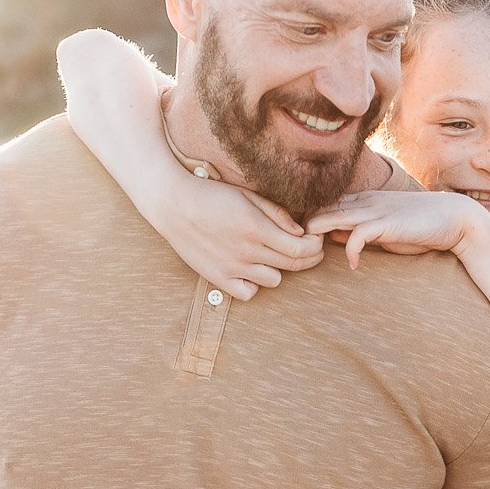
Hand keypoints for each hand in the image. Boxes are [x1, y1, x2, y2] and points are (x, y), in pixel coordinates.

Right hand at [153, 170, 323, 300]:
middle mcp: (247, 251)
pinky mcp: (218, 279)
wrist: (173, 205)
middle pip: (292, 265)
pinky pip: (249, 293)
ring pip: (273, 280)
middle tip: (309, 250)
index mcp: (256, 228)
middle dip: (308, 258)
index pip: (300, 249)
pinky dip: (254, 284)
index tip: (316, 240)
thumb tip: (300, 232)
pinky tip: (250, 270)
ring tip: (270, 255)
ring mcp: (232, 268)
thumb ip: (276, 214)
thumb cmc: (212, 195)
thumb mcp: (247, 195)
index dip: (315, 247)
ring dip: (278, 269)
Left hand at [306, 189, 489, 267]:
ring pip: (331, 218)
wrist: (454, 218)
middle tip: (300, 251)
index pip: (324, 205)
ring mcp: (374, 210)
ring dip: (318, 237)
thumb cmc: (419, 226)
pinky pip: (357, 236)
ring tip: (314, 256)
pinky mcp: (386, 223)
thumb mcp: (382, 229)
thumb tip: (332, 236)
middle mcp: (364, 202)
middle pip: (320, 209)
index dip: (309, 222)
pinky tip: (355, 266)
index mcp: (363, 200)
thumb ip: (357, 230)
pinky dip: (351, 252)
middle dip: (305, 230)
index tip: (304, 243)